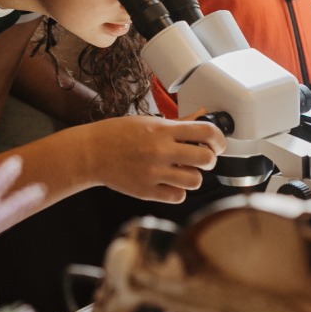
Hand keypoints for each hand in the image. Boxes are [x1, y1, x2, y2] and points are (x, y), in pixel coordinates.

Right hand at [84, 115, 223, 203]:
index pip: (206, 132)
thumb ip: (178, 122)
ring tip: (183, 171)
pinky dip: (178, 191)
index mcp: (163, 130)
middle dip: (209, 159)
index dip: (219, 139)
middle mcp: (161, 151)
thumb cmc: (118, 134)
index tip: (218, 143)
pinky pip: (178, 196)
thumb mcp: (148, 121)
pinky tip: (170, 182)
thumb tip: (201, 115)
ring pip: (195, 180)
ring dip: (193, 176)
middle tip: (202, 159)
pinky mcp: (147, 191)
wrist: (91, 152)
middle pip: (206, 159)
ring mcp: (154, 173)